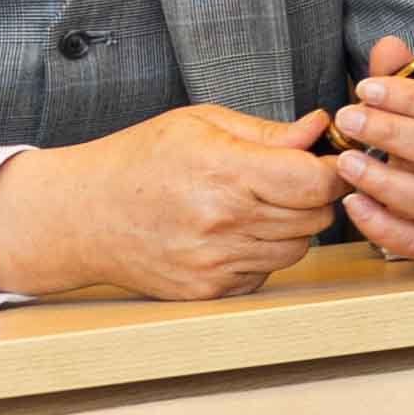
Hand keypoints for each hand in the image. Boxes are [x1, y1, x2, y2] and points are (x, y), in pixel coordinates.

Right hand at [0, 103, 353, 302]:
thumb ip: (267, 132)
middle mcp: (224, 222)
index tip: (329, 161)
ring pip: (298, 248)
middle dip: (314, 195)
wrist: (79, 215)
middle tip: (289, 179)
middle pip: (316, 216)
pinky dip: (262, 254)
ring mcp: (216, 262)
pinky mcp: (208, 289)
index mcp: (226, 172)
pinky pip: (266, 273)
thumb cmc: (138, 161)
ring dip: (291, 227)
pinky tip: (232, 233)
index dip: (334, 170)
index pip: (317, 182)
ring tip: (255, 204)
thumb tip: (321, 129)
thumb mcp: (200, 125)